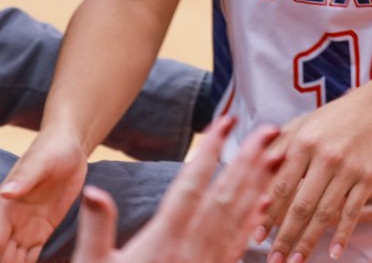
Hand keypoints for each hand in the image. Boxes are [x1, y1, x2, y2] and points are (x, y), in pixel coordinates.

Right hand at [0, 130, 88, 262]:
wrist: (69, 146)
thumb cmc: (52, 149)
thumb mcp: (41, 162)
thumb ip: (25, 178)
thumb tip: (6, 194)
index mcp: (6, 207)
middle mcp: (12, 222)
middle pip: (1, 257)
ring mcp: (27, 227)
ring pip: (15, 260)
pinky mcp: (43, 229)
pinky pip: (33, 255)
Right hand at [72, 117, 282, 262]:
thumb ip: (96, 229)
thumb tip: (93, 190)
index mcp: (163, 240)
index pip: (191, 185)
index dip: (209, 151)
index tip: (225, 121)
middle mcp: (191, 249)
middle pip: (226, 196)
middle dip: (249, 160)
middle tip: (269, 129)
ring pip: (239, 218)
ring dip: (260, 184)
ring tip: (278, 154)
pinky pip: (239, 248)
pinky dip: (255, 222)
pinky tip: (268, 203)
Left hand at [260, 97, 371, 261]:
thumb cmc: (332, 119)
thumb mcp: (301, 124)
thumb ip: (276, 148)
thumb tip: (252, 173)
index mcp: (303, 143)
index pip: (280, 186)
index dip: (266, 213)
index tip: (256, 236)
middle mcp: (325, 157)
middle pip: (301, 205)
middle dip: (285, 236)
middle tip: (274, 260)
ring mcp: (348, 169)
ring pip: (325, 212)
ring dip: (309, 240)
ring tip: (296, 261)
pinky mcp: (368, 178)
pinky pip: (353, 211)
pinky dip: (343, 234)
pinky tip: (333, 252)